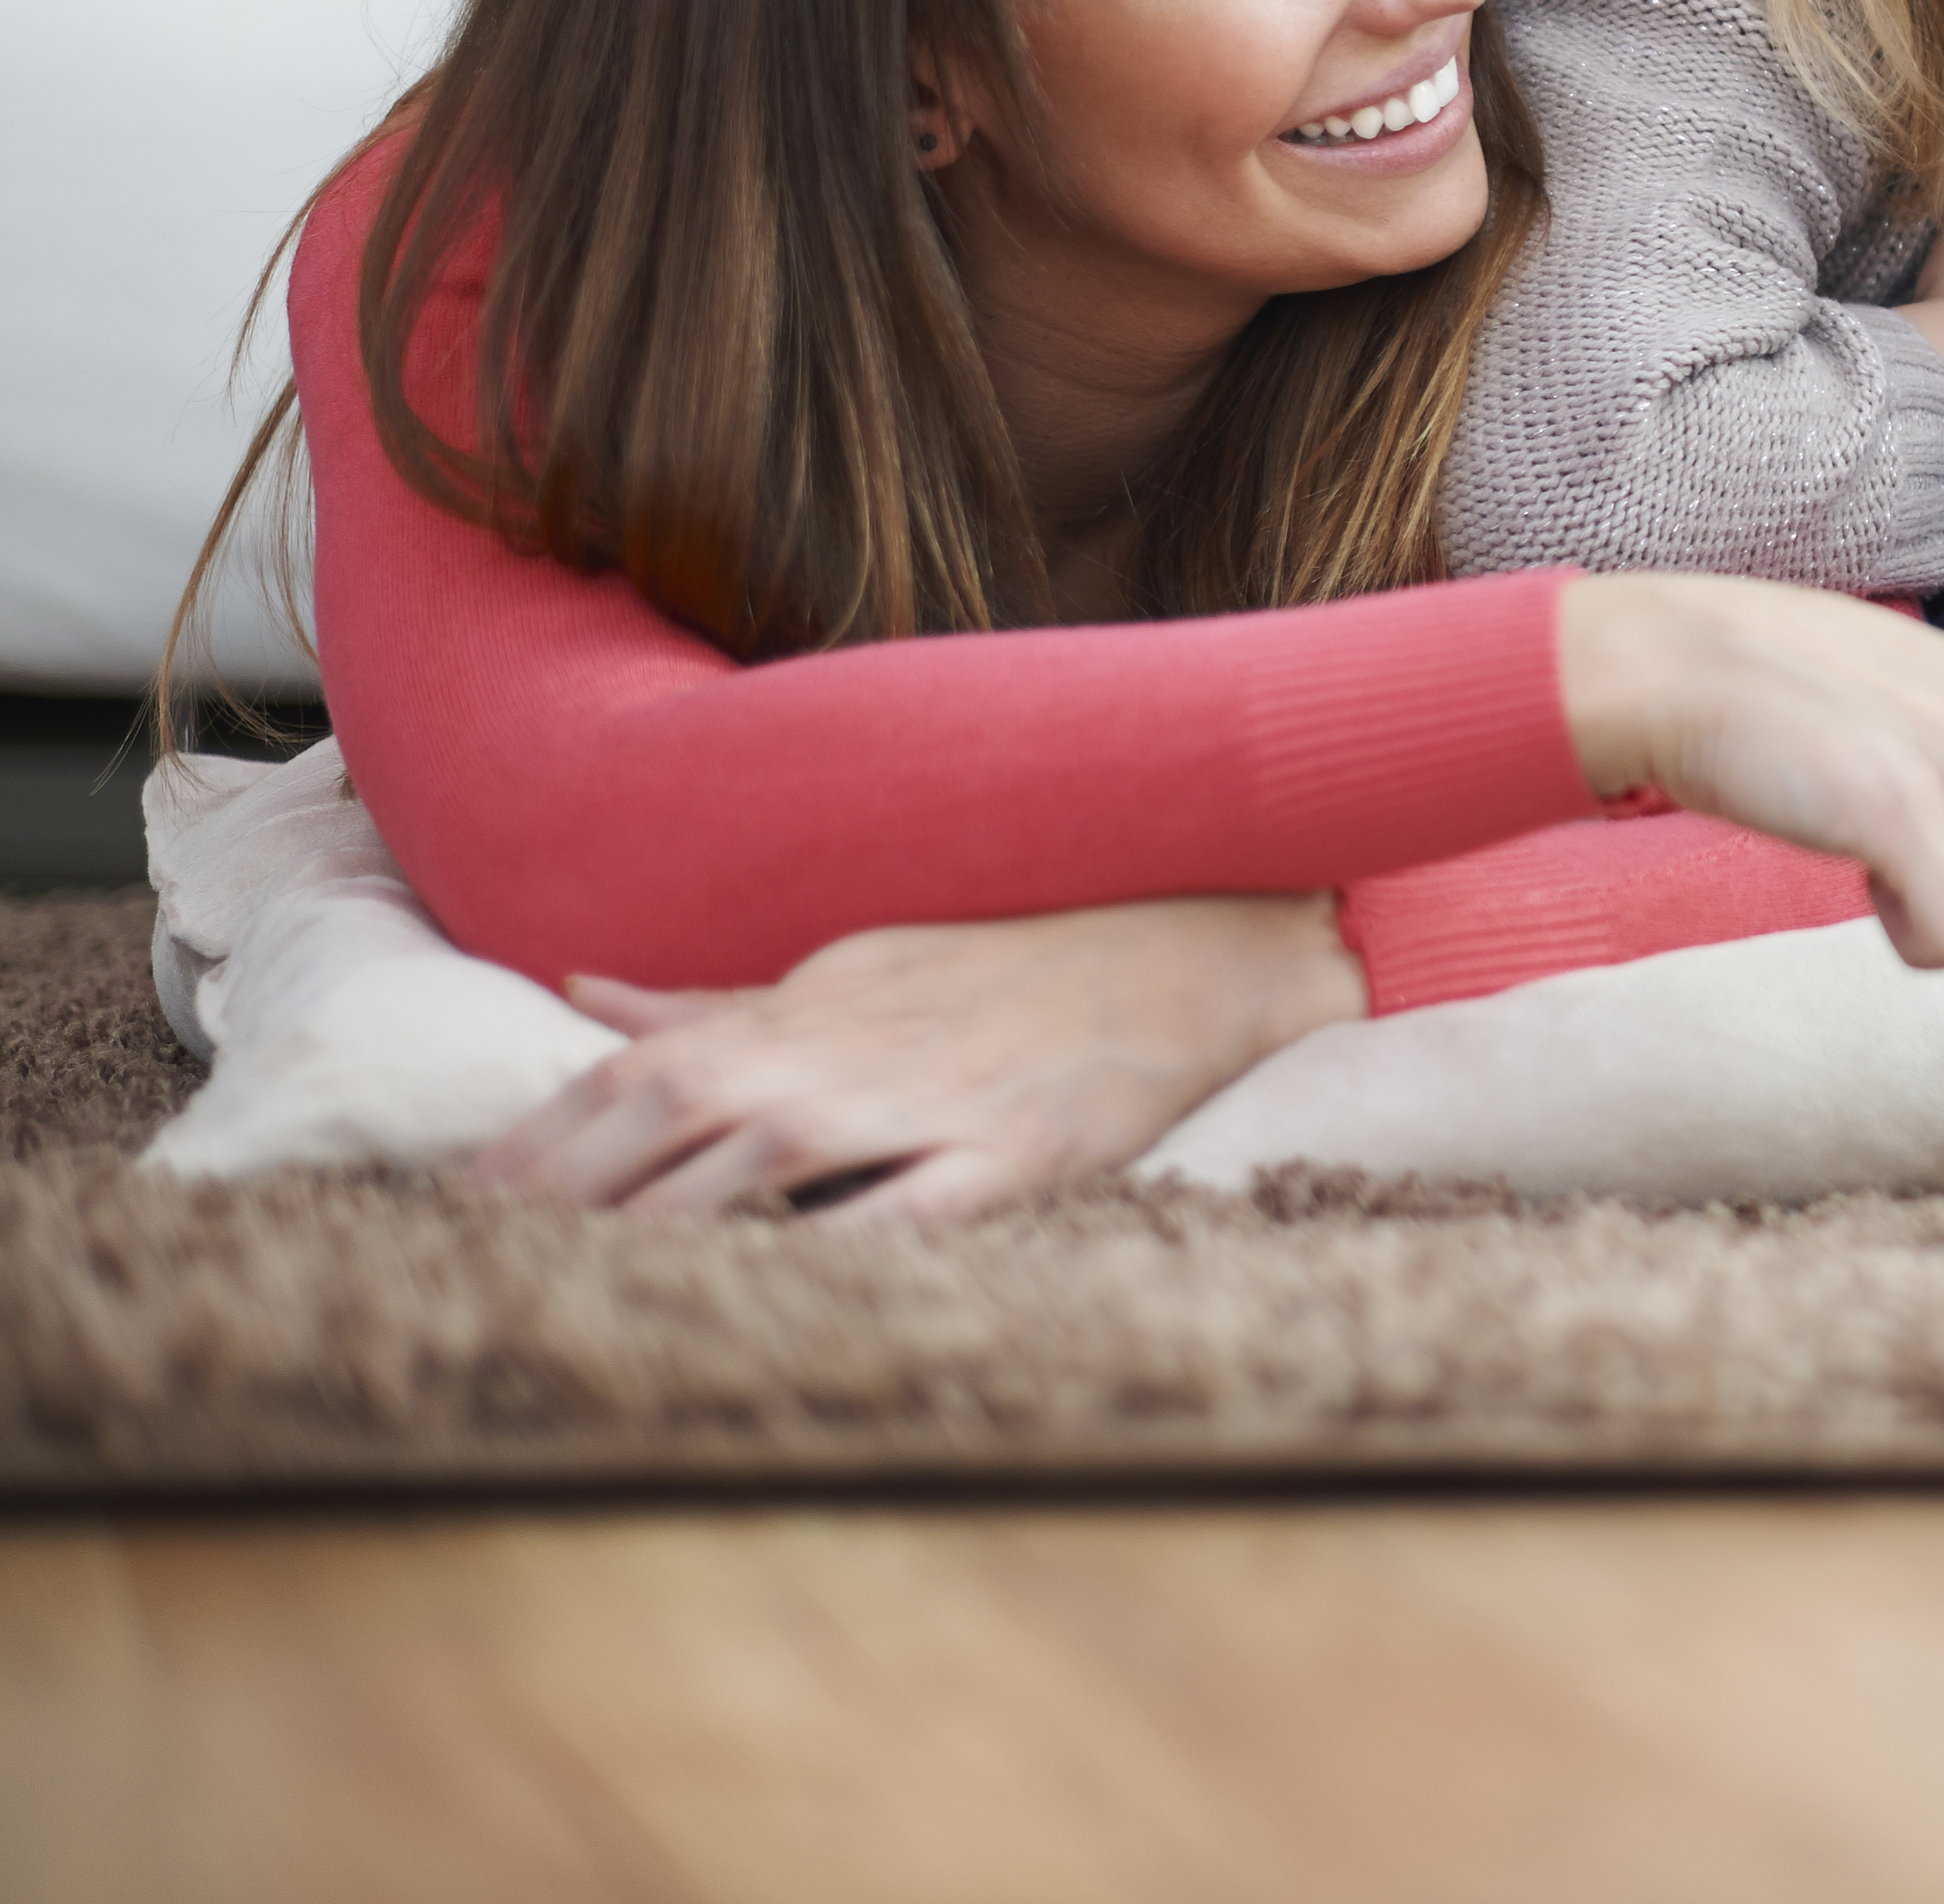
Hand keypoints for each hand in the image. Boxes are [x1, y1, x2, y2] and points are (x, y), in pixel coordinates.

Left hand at [460, 894, 1364, 1220]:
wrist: (1186, 952)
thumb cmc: (1009, 967)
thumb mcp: (853, 965)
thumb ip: (716, 1000)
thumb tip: (579, 991)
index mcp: (800, 1013)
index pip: (633, 1075)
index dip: (535, 1140)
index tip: (446, 1205)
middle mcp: (843, 1055)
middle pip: (668, 1116)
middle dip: (557, 1188)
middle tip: (461, 1261)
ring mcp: (927, 1109)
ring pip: (760, 1163)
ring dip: (656, 1221)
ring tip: (564, 1288)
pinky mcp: (1013, 1161)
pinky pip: (906, 1216)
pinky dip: (829, 1253)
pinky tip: (763, 1302)